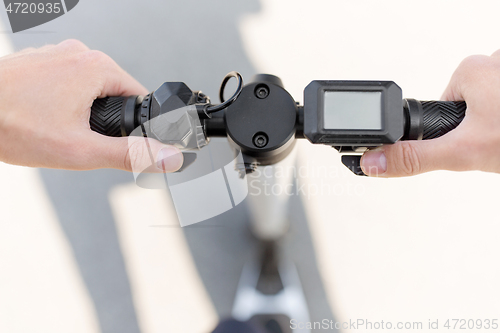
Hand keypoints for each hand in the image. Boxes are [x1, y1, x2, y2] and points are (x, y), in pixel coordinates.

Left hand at [0, 39, 182, 171]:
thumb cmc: (12, 126)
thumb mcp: (81, 150)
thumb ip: (131, 155)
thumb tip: (169, 158)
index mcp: (96, 67)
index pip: (138, 96)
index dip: (134, 124)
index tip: (115, 140)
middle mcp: (77, 54)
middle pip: (113, 93)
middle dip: (103, 120)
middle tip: (79, 138)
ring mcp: (55, 55)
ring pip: (88, 89)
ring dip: (82, 112)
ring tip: (57, 129)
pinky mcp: (38, 62)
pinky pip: (65, 84)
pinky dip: (62, 103)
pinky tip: (43, 118)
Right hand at [361, 50, 499, 176]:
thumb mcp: (463, 152)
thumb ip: (415, 157)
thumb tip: (374, 160)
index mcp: (469, 70)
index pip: (441, 102)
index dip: (448, 129)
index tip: (461, 140)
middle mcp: (492, 62)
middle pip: (465, 105)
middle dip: (472, 128)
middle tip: (488, 142)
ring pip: (486, 105)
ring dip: (493, 123)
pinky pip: (499, 104)